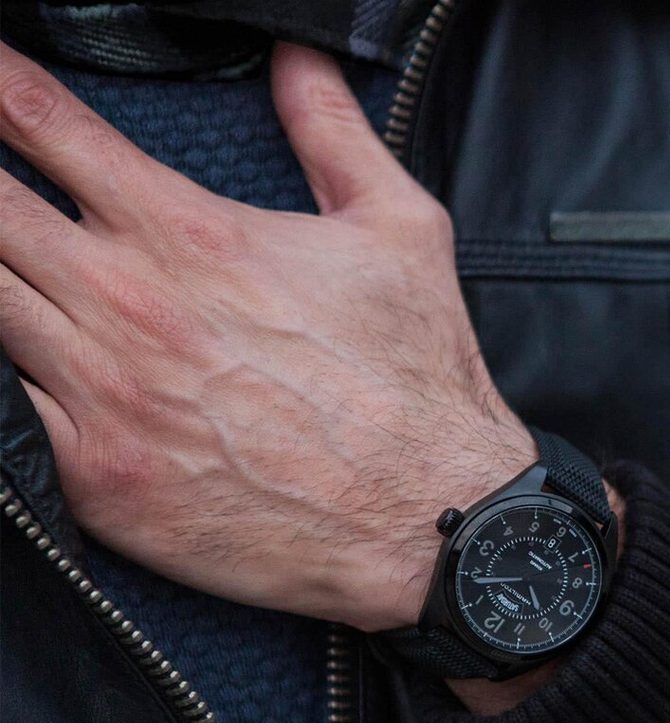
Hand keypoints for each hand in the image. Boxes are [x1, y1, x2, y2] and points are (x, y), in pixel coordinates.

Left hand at [0, 42, 535, 631]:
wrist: (425, 517)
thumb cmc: (418, 382)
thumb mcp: (401, 232)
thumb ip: (334, 133)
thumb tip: (298, 56)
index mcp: (191, 235)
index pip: (44, 123)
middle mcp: (130, 306)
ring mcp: (104, 396)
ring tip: (3, 265)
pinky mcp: (99, 479)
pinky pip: (3, 409)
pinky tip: (12, 359)